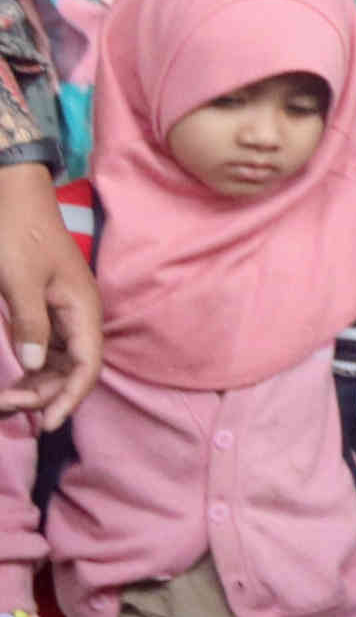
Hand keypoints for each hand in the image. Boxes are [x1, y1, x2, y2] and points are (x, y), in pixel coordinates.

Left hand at [0, 163, 103, 427]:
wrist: (11, 193)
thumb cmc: (16, 232)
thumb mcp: (18, 280)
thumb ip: (29, 325)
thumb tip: (35, 367)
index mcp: (82, 308)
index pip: (86, 366)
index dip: (69, 398)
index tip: (46, 422)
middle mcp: (78, 314)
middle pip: (74, 369)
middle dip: (45, 394)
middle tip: (6, 408)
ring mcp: (63, 311)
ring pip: (59, 361)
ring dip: (37, 384)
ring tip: (6, 401)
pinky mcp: (46, 306)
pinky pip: (46, 347)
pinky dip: (32, 367)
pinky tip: (15, 378)